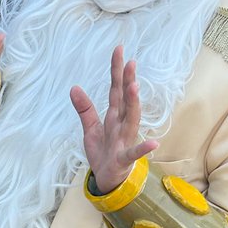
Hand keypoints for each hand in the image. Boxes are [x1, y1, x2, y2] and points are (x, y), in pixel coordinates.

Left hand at [70, 46, 159, 193]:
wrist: (107, 178)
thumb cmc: (103, 152)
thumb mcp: (90, 128)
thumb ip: (84, 109)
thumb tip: (73, 87)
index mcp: (113, 116)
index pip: (115, 89)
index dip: (116, 70)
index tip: (119, 49)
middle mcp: (121, 124)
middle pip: (125, 100)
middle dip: (127, 81)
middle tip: (130, 61)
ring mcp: (124, 140)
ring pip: (131, 120)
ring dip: (133, 104)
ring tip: (134, 87)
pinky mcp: (124, 158)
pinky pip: (134, 153)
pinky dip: (143, 148)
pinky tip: (154, 143)